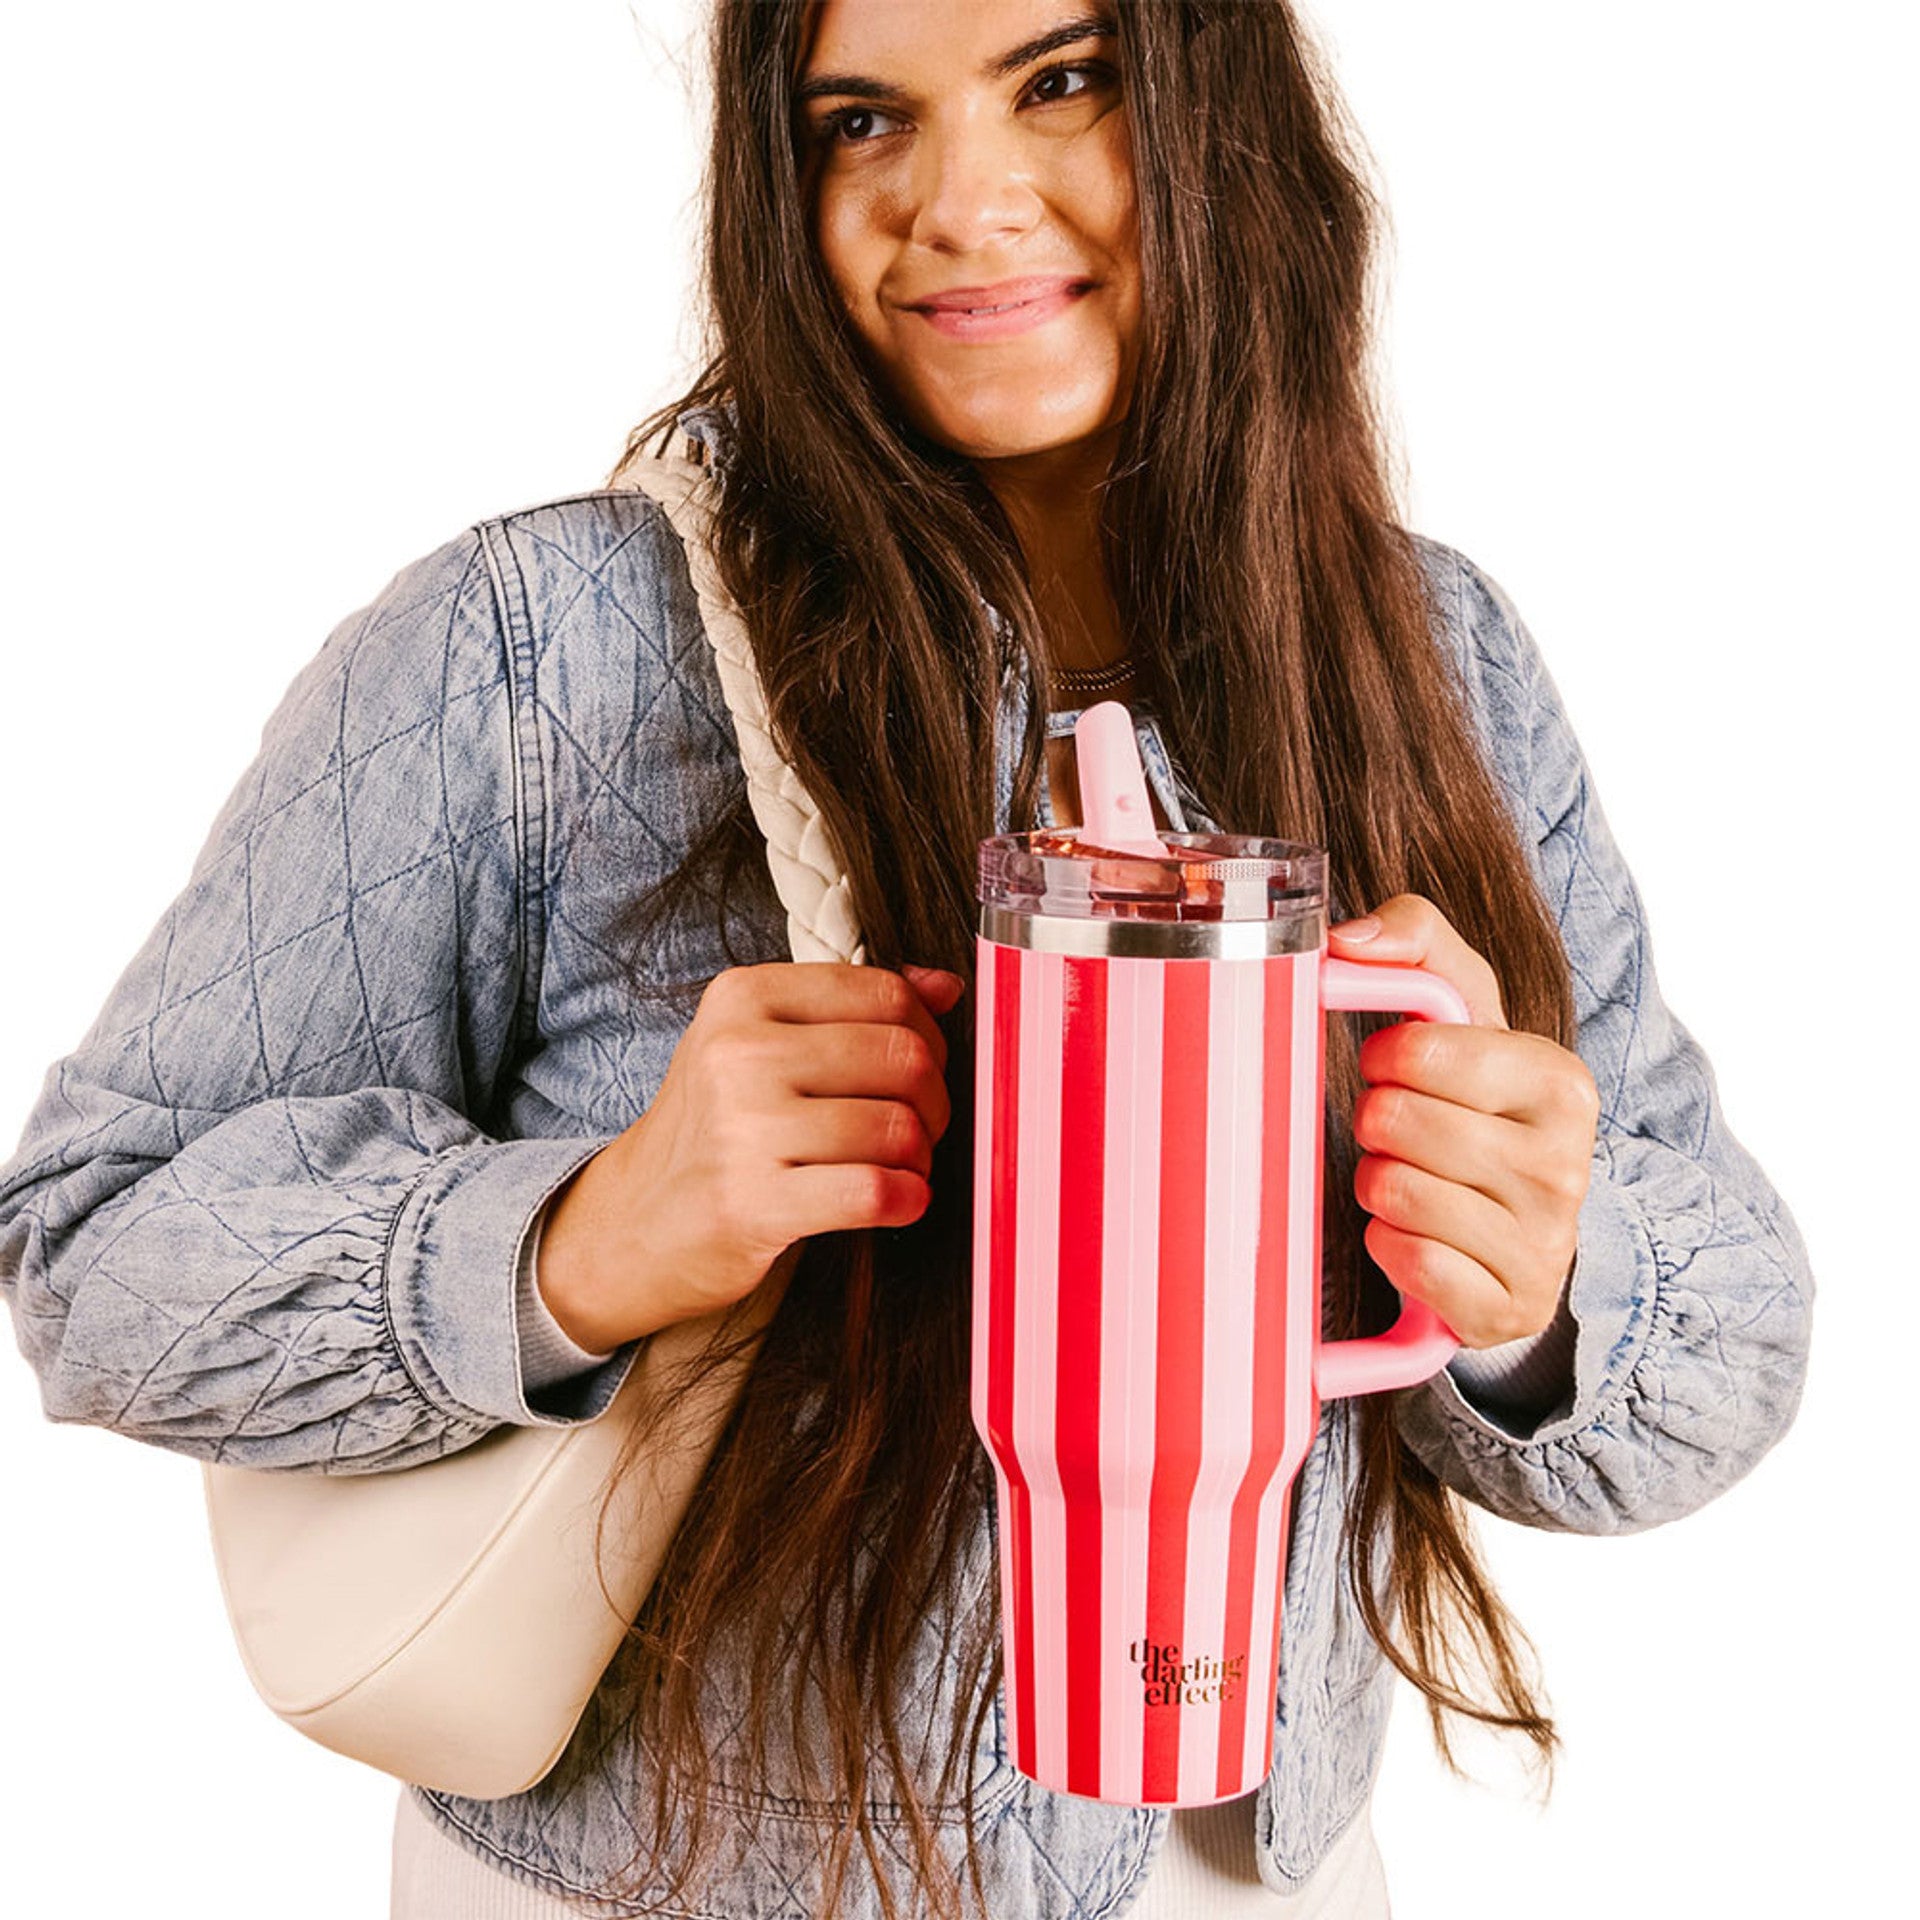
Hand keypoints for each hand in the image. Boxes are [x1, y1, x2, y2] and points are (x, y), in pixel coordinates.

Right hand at [537, 961, 963, 1350]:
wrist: (636, 1220)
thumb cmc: (717, 1127)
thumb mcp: (763, 1043)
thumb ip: (853, 1008)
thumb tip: (947, 987)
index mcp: (743, 996)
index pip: (885, 993)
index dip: (928, 1034)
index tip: (920, 1068)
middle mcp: (739, 1053)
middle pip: (903, 1057)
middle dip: (932, 1100)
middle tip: (916, 1127)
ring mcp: (743, 1128)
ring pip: (896, 1127)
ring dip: (919, 1157)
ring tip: (898, 1168)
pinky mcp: (754, 1202)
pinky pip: (873, 1191)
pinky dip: (907, 1199)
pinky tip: (898, 1201)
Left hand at [1330, 896, 1598, 1348]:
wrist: (1521, 1224)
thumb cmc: (1478, 1103)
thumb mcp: (1463, 1009)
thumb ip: (1414, 938)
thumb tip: (1347, 940)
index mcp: (1559, 1082)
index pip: (1417, 1052)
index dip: (1383, 1058)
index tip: (1395, 1068)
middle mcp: (1565, 1165)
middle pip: (1393, 1123)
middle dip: (1377, 1123)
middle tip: (1403, 1132)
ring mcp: (1544, 1245)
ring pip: (1392, 1192)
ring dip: (1378, 1184)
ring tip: (1413, 1181)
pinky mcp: (1508, 1308)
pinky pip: (1406, 1262)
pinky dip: (1391, 1246)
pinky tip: (1419, 1237)